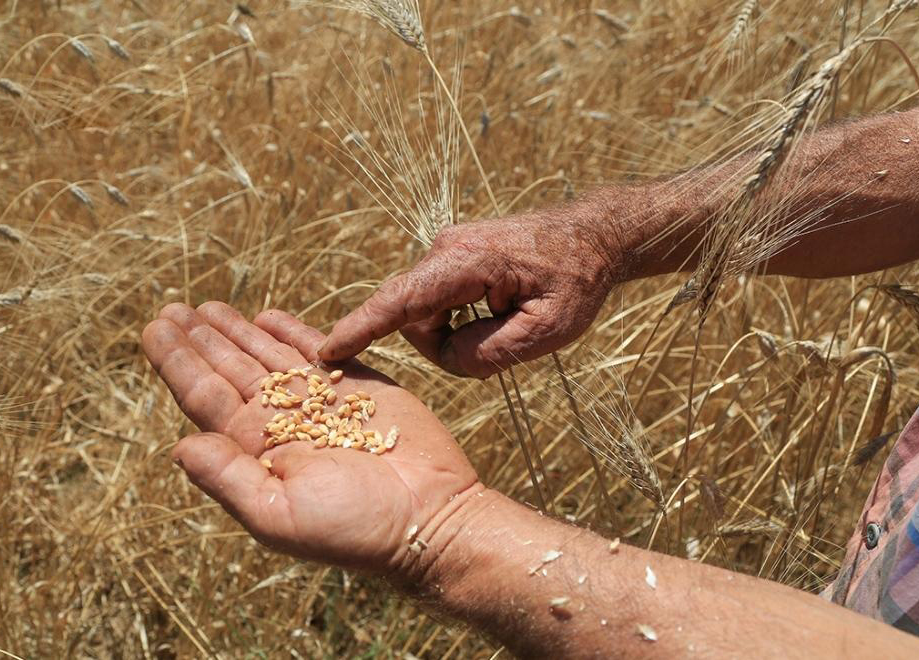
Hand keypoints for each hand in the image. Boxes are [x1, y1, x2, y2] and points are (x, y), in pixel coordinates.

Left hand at [142, 302, 481, 577]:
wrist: (431, 518)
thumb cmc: (356, 528)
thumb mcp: (279, 514)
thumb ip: (228, 478)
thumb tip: (177, 445)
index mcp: (257, 450)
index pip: (205, 396)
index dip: (178, 362)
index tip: (154, 329)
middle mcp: (283, 421)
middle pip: (230, 369)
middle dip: (200, 338)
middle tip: (170, 309)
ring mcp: (321, 400)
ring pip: (268, 355)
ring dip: (236, 331)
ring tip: (205, 308)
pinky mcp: (361, 384)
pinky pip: (318, 350)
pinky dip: (292, 331)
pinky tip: (266, 317)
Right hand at [317, 213, 619, 377]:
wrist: (593, 236)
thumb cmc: (577, 282)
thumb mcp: (548, 332)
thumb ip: (490, 353)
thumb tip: (447, 358)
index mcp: (467, 262)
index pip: (400, 302)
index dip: (360, 329)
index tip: (325, 351)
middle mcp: (446, 249)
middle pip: (415, 319)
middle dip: (447, 345)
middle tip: (507, 339)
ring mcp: (445, 250)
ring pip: (425, 315)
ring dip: (459, 333)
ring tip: (510, 320)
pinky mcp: (449, 257)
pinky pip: (436, 303)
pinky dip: (460, 320)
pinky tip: (498, 311)